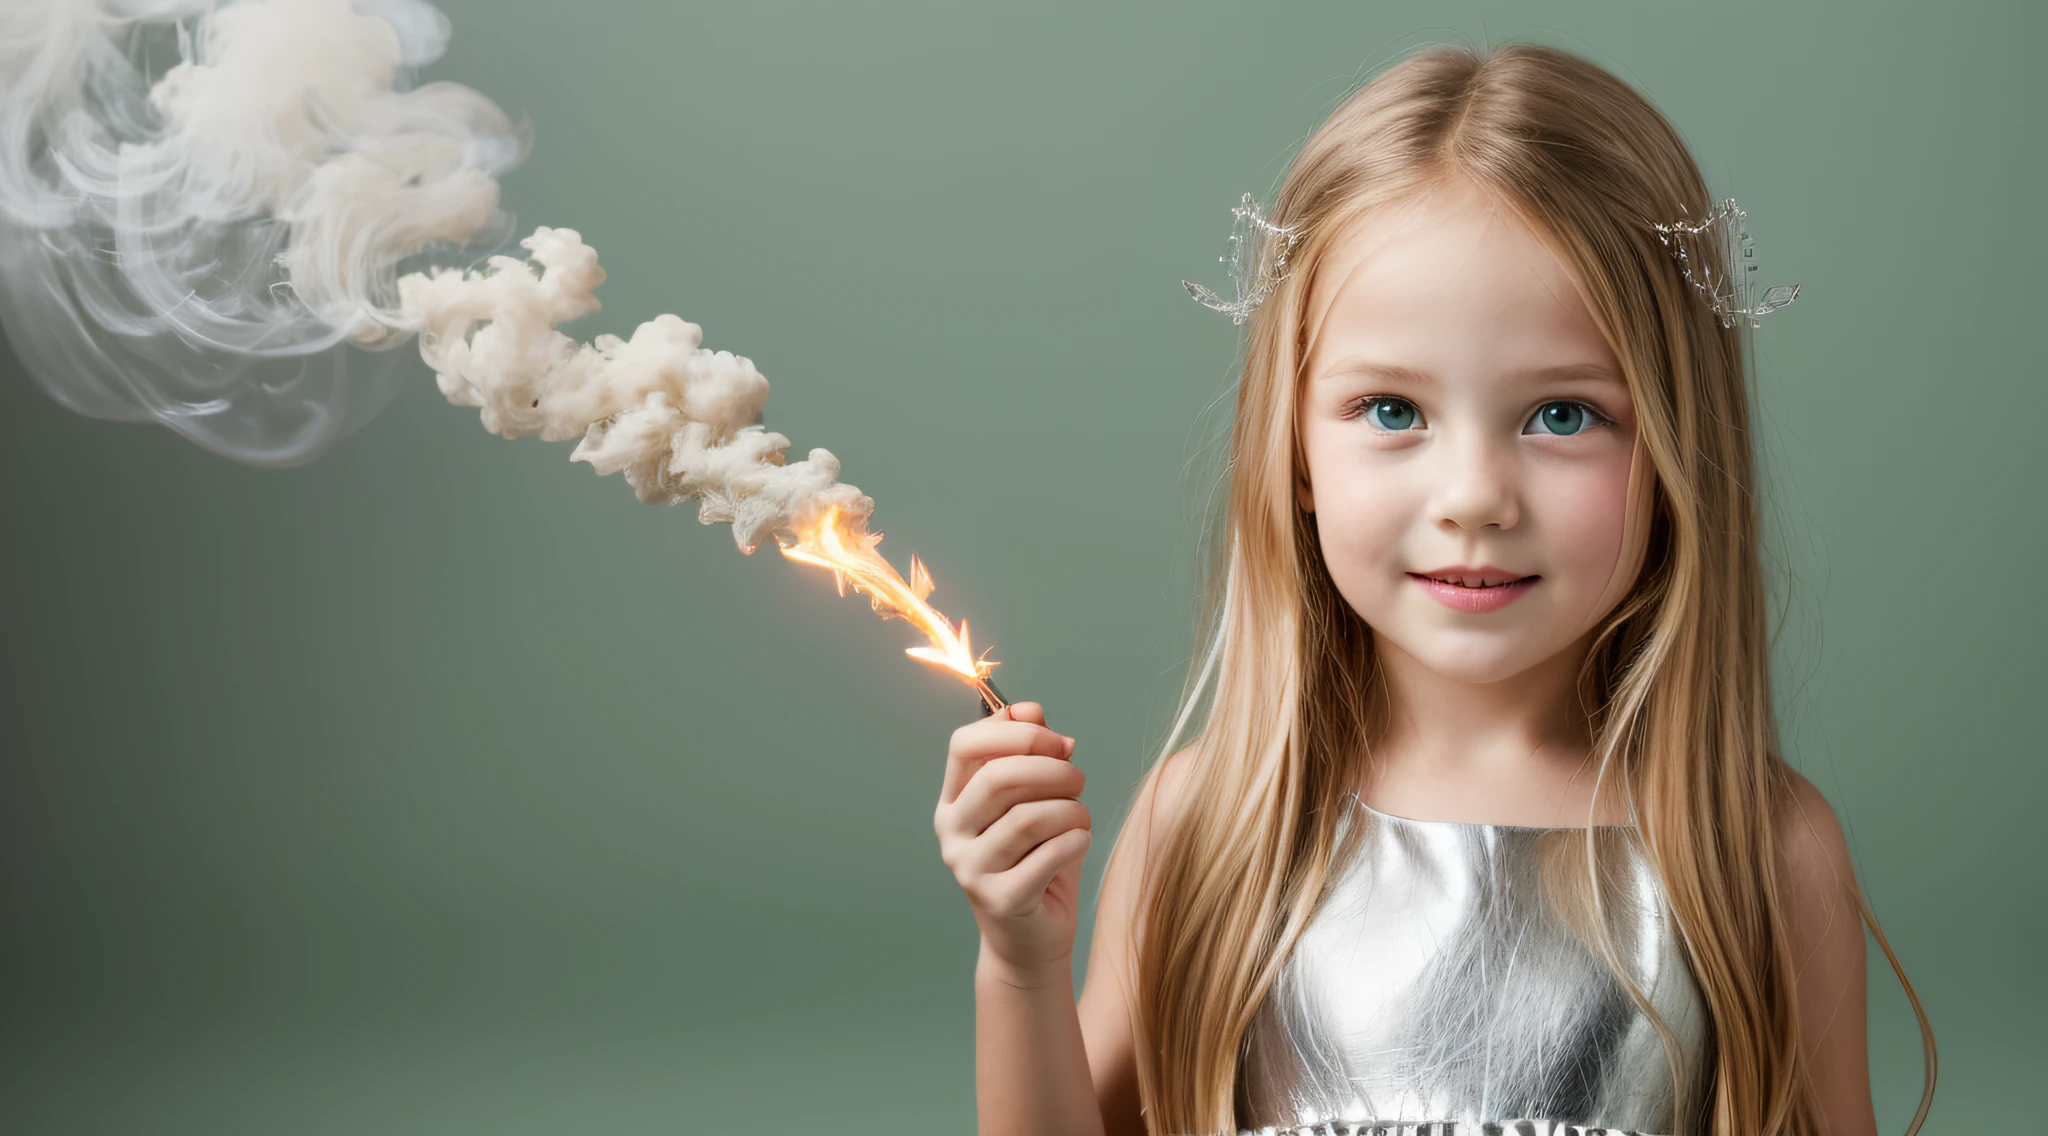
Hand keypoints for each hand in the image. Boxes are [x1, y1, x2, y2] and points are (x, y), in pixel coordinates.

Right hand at [933, 702, 1090, 982]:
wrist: (1031, 940)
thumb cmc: (1037, 861)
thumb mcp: (1033, 801)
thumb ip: (1030, 754)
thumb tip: (1032, 711)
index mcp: (955, 800)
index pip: (964, 745)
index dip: (1014, 732)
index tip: (1055, 740)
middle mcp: (953, 832)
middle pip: (997, 778)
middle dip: (1051, 770)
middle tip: (1079, 779)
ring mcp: (970, 869)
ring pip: (1027, 817)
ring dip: (1070, 808)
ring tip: (1082, 816)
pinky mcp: (999, 899)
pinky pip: (1047, 855)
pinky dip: (1076, 841)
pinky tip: (1081, 841)